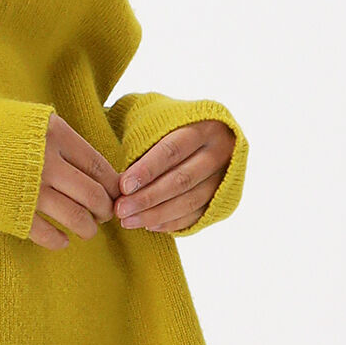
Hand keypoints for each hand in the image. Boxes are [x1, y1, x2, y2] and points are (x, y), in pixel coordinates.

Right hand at [30, 114, 119, 247]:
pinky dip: (59, 242)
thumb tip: (90, 166)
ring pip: (77, 218)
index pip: (99, 165)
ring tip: (87, 231)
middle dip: (105, 210)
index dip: (112, 184)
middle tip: (104, 215)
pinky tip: (61, 241)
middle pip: (94, 194)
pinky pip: (48, 235)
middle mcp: (49, 163)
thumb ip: (59, 140)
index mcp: (56, 135)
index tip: (114, 192)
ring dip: (88, 229)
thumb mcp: (30, 122)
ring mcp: (32, 190)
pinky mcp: (15, 214)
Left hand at [114, 120, 234, 232]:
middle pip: (182, 179)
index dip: (147, 170)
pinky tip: (149, 225)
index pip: (173, 150)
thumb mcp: (158, 119)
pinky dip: (172, 222)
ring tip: (128, 221)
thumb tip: (119, 180)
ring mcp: (225, 176)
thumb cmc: (170, 127)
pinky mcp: (224, 197)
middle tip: (121, 210)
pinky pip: (198, 215)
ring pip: (190, 201)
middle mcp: (220, 151)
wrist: (206, 134)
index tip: (123, 186)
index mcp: (204, 126)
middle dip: (148, 197)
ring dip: (156, 214)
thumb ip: (142, 141)